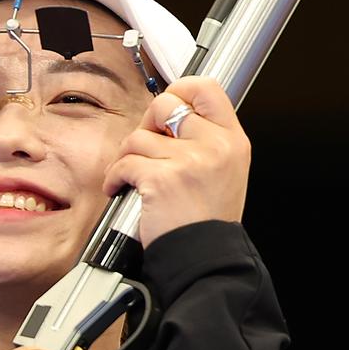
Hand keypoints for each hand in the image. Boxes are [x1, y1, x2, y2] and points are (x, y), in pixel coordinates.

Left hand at [102, 75, 249, 243]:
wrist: (207, 261)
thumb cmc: (209, 223)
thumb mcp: (225, 173)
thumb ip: (207, 141)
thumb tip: (172, 116)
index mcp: (233, 141)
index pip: (207, 89)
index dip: (181, 90)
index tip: (169, 104)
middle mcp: (215, 146)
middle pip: (166, 104)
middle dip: (147, 124)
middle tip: (146, 146)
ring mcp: (190, 161)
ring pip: (138, 137)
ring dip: (128, 157)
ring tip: (134, 177)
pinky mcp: (162, 179)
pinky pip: (124, 163)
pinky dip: (115, 177)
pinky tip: (121, 189)